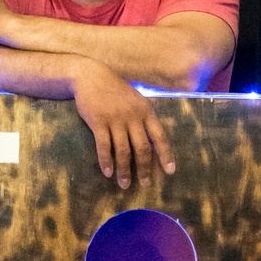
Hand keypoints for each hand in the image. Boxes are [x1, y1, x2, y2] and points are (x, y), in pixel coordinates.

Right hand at [71, 60, 174, 188]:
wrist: (91, 77)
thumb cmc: (115, 90)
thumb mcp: (136, 100)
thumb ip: (143, 117)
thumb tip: (151, 140)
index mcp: (146, 111)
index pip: (160, 136)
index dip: (166, 155)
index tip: (170, 171)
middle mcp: (133, 117)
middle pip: (142, 147)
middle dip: (145, 168)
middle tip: (145, 184)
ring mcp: (116, 120)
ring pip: (123, 150)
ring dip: (125, 170)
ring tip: (124, 184)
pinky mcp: (98, 122)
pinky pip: (104, 146)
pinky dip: (106, 161)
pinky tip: (108, 173)